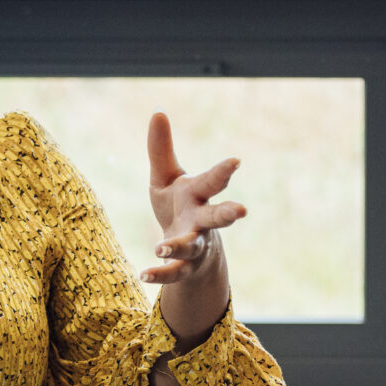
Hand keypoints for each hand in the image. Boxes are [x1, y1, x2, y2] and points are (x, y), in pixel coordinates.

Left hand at [140, 112, 244, 289]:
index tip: (236, 161)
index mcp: (198, 194)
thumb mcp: (166, 178)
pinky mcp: (184, 267)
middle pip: (218, 216)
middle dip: (229, 212)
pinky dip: (160, 274)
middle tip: (242, 210)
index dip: (224, 171)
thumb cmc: (178, 206)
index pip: (213, 181)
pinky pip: (174, 273)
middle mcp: (201, 220)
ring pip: (193, 247)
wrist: (189, 250)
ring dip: (179, 246)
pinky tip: (144, 274)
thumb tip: (158, 111)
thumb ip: (161, 149)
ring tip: (161, 246)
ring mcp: (196, 246)